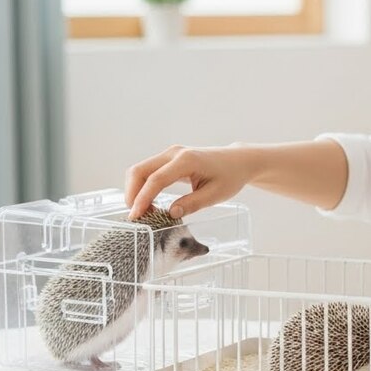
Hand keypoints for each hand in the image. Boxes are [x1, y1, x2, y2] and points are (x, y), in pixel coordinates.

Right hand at [124, 144, 253, 219]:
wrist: (238, 161)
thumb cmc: (230, 176)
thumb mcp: (216, 194)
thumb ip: (193, 204)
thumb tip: (170, 213)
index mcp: (187, 160)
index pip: (156, 179)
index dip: (143, 199)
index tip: (136, 216)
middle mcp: (174, 153)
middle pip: (140, 171)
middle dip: (132, 194)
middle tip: (137, 217)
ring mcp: (170, 154)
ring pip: (140, 170)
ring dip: (136, 191)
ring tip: (146, 213)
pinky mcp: (169, 159)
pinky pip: (148, 171)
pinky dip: (143, 187)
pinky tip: (150, 204)